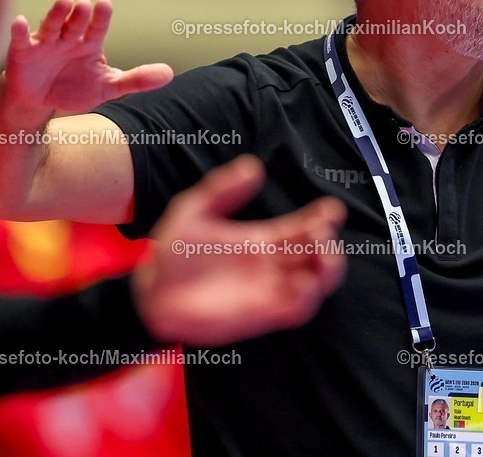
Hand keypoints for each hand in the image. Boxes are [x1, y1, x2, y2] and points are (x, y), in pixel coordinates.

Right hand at [4, 0, 172, 113]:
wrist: (42, 102)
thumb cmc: (76, 87)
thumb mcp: (109, 86)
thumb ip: (137, 79)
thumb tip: (170, 73)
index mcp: (89, 44)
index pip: (97, 28)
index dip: (101, 17)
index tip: (106, 3)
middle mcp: (67, 39)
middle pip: (75, 24)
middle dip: (80, 15)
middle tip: (86, 3)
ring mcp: (45, 44)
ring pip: (52, 27)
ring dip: (57, 14)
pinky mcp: (23, 53)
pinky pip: (20, 41)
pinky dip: (19, 31)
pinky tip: (20, 21)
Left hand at [132, 155, 347, 345]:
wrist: (150, 291)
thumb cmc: (174, 251)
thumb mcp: (195, 210)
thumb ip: (223, 189)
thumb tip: (253, 166)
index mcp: (263, 239)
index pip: (303, 228)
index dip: (323, 218)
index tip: (331, 209)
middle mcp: (272, 266)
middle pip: (317, 256)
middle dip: (329, 245)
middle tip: (323, 234)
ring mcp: (268, 291)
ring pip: (314, 284)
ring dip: (327, 273)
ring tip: (324, 259)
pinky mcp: (259, 315)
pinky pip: (293, 311)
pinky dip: (306, 299)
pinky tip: (302, 285)